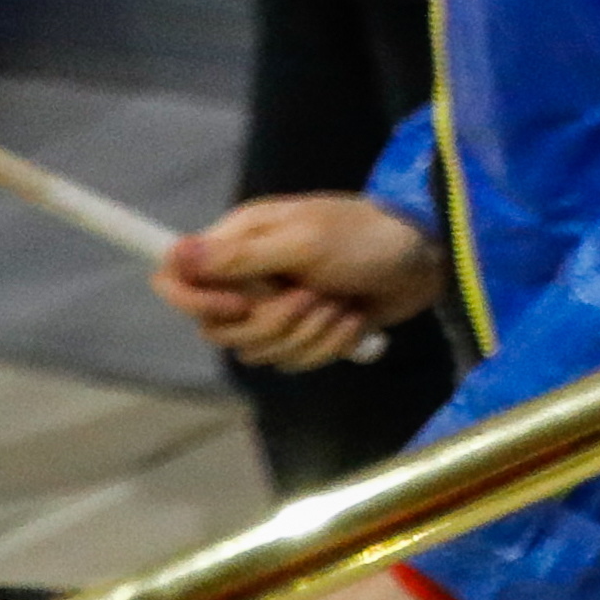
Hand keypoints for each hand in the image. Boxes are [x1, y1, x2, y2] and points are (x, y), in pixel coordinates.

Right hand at [156, 193, 438, 374]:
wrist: (426, 260)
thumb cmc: (365, 238)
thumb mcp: (303, 242)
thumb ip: (238, 257)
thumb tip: (173, 255)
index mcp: (239, 241)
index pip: (177, 278)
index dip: (196, 303)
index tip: (238, 307)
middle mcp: (248, 276)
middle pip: (219, 328)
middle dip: (271, 322)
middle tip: (310, 297)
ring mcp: (277, 306)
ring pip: (258, 351)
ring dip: (306, 333)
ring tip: (339, 304)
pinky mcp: (306, 332)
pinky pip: (293, 361)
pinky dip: (327, 345)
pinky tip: (353, 320)